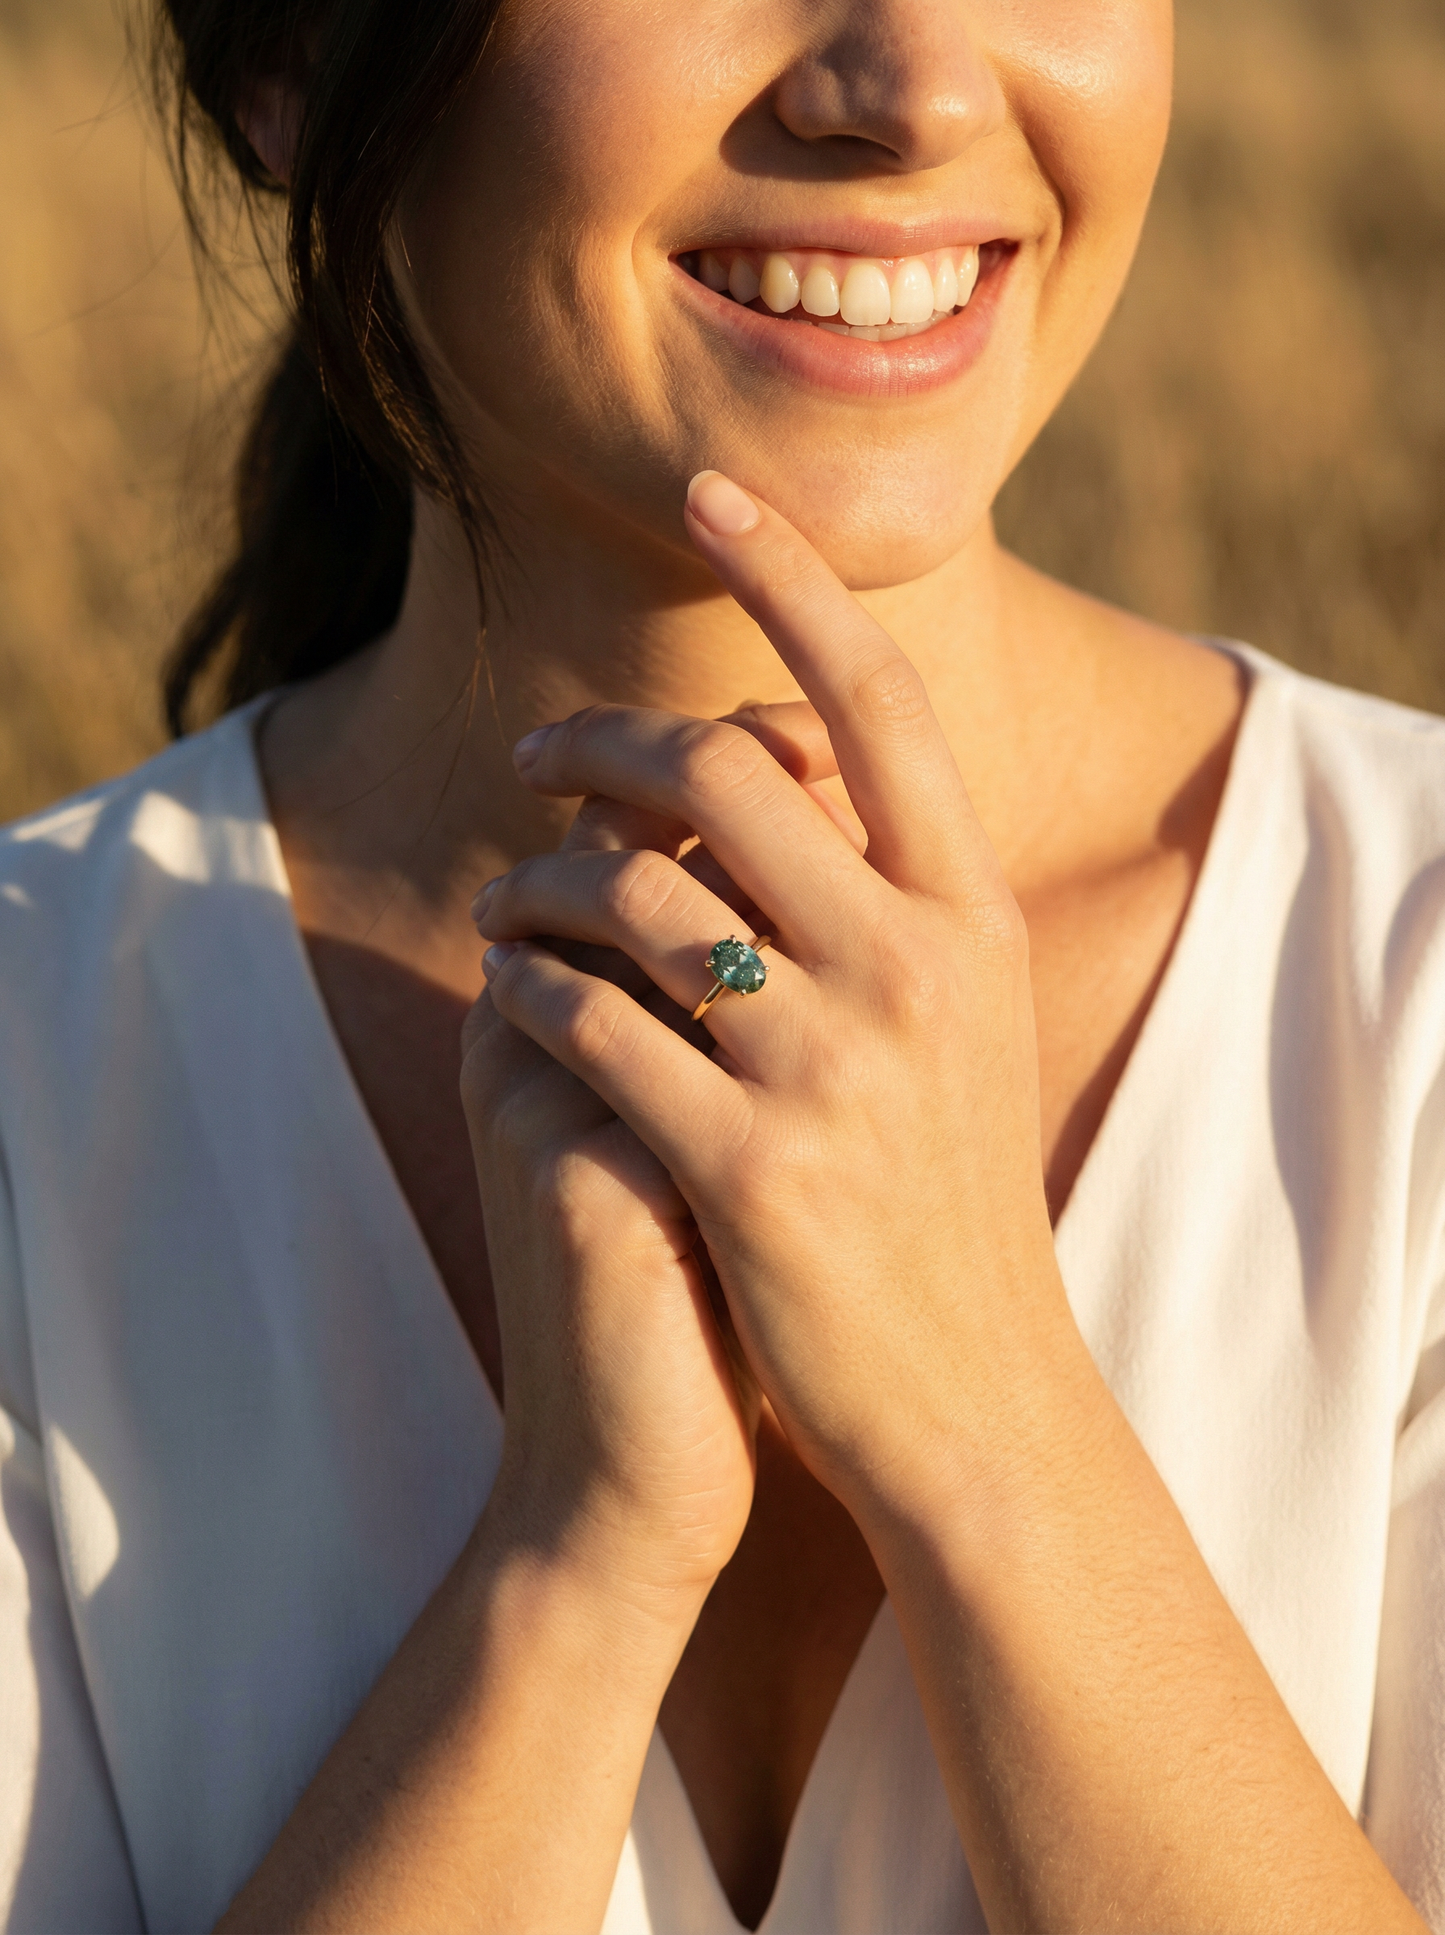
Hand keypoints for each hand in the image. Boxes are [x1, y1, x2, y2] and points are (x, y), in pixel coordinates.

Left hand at [476, 472, 1069, 1539]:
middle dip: (603, 736)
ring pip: (631, 892)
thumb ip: (885, 902)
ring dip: (537, 874)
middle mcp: (916, 968)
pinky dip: (527, 988)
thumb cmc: (944, 1202)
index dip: (791, 575)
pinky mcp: (749, 1168)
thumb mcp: (958, 1032)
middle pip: (721, 766)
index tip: (709, 488)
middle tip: (537, 750)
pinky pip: (590, 1026)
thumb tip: (773, 766)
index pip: (877, 699)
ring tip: (504, 895)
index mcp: (971, 918)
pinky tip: (507, 992)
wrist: (974, 1400)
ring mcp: (835, 1068)